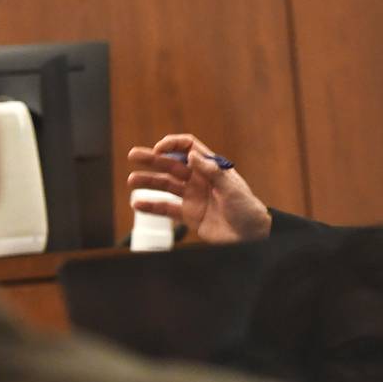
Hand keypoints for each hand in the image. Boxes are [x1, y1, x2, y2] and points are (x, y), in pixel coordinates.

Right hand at [126, 134, 271, 243]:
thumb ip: (211, 172)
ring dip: (148, 181)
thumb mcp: (231, 188)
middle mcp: (199, 180)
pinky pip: (167, 209)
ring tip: (131, 180)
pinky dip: (152, 206)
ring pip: (166, 185)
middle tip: (133, 155)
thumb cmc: (247, 208)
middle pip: (172, 164)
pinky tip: (138, 203)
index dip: (173, 145)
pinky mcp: (189, 215)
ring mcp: (193, 197)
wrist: (251, 236)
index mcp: (211, 168)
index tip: (159, 149)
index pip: (189, 148)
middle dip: (153, 159)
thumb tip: (191, 155)